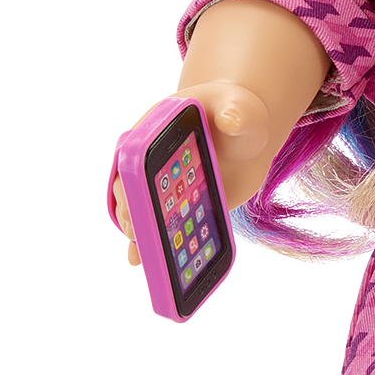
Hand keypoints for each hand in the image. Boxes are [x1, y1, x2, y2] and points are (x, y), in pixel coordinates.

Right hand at [112, 79, 273, 267]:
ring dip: (141, 234)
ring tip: (148, 257)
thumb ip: (237, 114)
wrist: (245, 133)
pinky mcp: (171, 205)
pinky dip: (147, 246)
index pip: (132, 156)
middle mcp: (147, 160)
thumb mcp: (239, 110)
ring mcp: (157, 185)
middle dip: (134, 212)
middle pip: (129, 190)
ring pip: (140, 213)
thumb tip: (234, 119)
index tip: (135, 198)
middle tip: (141, 233)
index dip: (131, 178)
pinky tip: (142, 263)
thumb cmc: (237, 114)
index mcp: (152, 131)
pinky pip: (153, 227)